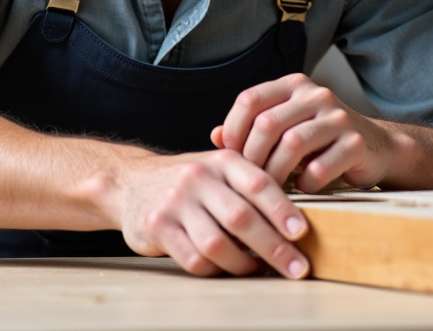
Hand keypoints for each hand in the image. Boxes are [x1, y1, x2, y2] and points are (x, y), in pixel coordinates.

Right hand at [111, 150, 310, 278]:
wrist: (129, 182)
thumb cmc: (189, 182)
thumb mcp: (218, 169)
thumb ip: (251, 186)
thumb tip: (296, 221)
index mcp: (222, 162)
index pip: (259, 184)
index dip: (283, 210)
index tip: (302, 233)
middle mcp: (198, 179)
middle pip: (242, 218)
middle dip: (274, 248)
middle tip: (296, 268)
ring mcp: (175, 203)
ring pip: (217, 244)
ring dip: (243, 264)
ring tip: (256, 269)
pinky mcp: (157, 227)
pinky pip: (193, 259)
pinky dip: (215, 270)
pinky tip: (224, 268)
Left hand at [212, 73, 390, 192]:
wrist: (376, 149)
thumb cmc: (320, 143)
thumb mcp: (285, 130)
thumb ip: (250, 131)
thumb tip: (215, 137)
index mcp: (293, 85)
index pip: (250, 99)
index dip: (233, 129)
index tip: (229, 157)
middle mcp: (316, 95)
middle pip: (268, 123)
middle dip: (252, 157)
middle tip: (248, 181)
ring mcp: (338, 117)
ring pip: (292, 143)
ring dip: (276, 173)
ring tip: (271, 190)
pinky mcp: (356, 143)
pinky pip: (319, 167)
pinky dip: (305, 183)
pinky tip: (302, 189)